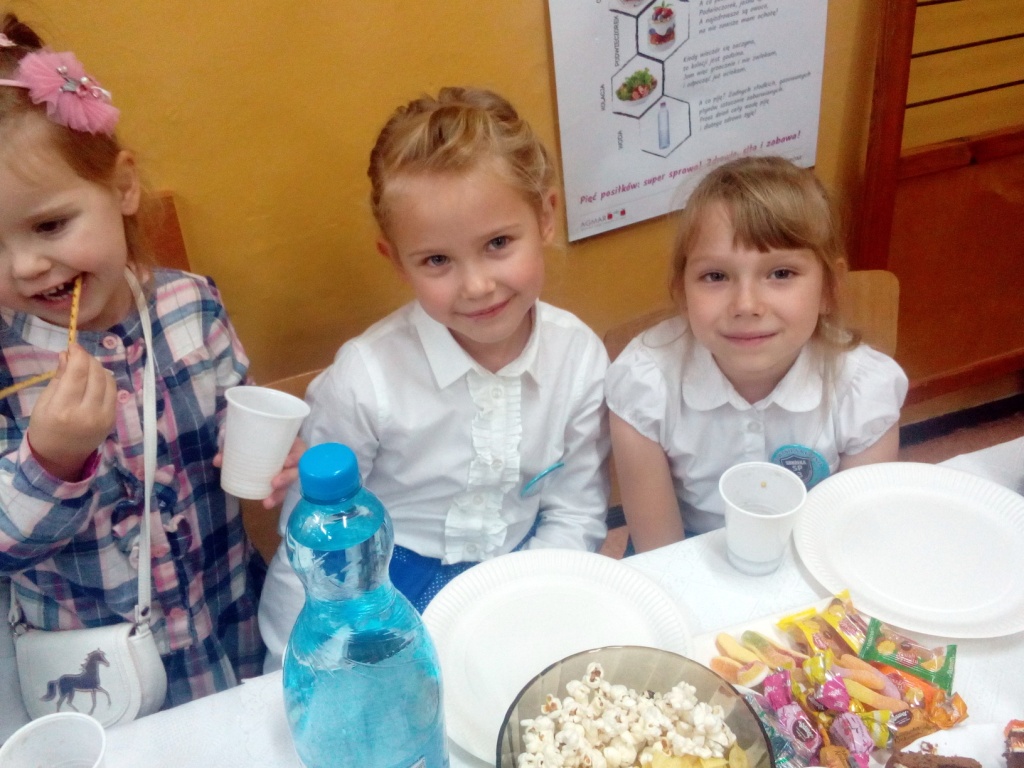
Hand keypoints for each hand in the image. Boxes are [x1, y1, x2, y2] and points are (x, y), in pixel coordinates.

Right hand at [27, 344, 116, 480]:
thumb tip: (68, 354)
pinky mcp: (113, 420)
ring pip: (108, 381)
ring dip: (99, 368)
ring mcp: (104, 418)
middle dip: (88, 359)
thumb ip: (59, 378)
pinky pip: (114, 392)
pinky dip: (106, 381)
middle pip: (96, 375)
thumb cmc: (46, 427)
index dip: (78, 355)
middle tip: (78, 355)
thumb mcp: (44, 402)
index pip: (78, 373)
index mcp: (64, 410)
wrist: (61, 456)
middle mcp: (87, 413)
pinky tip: (96, 379)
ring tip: (86, 367)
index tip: (74, 346)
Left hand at [213, 436, 305, 508]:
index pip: (299, 451)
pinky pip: (282, 491)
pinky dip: (274, 497)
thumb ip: (234, 444)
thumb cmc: (262, 436)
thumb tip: (217, 461)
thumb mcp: (250, 435)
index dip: (295, 457)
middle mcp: (294, 459)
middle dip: (286, 478)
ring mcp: (289, 472)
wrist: (264, 439)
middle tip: (274, 483)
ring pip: (289, 485)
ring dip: (279, 494)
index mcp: (292, 445)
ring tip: (267, 503)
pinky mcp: (283, 482)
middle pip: (296, 471)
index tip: (286, 462)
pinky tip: (266, 504)